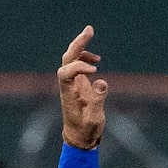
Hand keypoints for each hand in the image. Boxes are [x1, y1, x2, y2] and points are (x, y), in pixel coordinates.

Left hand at [58, 26, 106, 149]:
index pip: (66, 72)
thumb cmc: (86, 130)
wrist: (80, 138)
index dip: (79, 67)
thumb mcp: (94, 119)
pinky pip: (78, 64)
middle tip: (89, 30)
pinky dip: (86, 57)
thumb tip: (101, 82)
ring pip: (71, 58)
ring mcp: (72, 83)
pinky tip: (97, 59)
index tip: (95, 71)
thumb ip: (97, 101)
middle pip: (67, 58)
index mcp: (68, 93)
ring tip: (90, 31)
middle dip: (77, 44)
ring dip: (80, 45)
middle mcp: (67, 85)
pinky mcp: (78, 83)